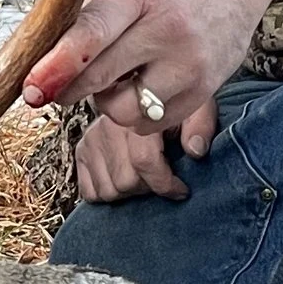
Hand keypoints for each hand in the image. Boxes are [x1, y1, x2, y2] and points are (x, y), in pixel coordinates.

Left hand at [23, 0, 282, 137]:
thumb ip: (83, 9)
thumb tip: (38, 54)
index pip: (93, 32)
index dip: (58, 64)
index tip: (31, 88)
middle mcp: (169, 27)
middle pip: (102, 79)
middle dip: (67, 89)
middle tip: (53, 84)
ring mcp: (191, 61)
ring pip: (126, 112)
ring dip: (107, 103)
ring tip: (116, 75)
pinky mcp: (207, 88)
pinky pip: (153, 124)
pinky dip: (136, 114)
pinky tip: (141, 85)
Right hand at [74, 107, 217, 203]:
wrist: (142, 91)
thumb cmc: (173, 105)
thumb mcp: (195, 106)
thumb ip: (200, 126)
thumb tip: (196, 151)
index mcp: (135, 114)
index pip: (144, 161)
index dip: (165, 184)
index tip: (181, 190)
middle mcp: (107, 126)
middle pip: (125, 181)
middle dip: (148, 188)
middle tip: (160, 180)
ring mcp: (91, 140)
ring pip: (108, 190)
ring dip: (129, 192)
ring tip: (143, 178)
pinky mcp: (81, 151)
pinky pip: (90, 192)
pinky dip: (108, 192)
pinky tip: (124, 179)